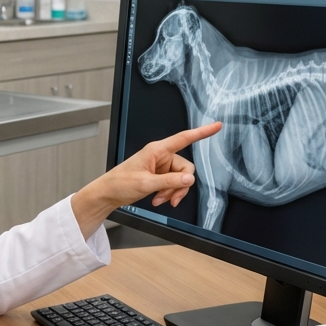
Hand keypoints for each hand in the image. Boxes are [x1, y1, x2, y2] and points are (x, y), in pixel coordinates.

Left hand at [70, 122, 221, 239]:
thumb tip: (190, 179)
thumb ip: (170, 181)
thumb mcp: (146, 183)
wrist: (109, 194)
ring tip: (159, 200)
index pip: (184, 138)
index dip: (202, 132)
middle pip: (186, 168)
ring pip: (181, 179)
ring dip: (173, 191)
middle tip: (169, 198)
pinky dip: (168, 193)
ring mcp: (161, 166)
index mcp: (157, 150)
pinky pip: (174, 184)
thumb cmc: (120, 183)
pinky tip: (158, 199)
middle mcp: (161, 156)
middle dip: (180, 185)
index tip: (217, 126)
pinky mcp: (160, 176)